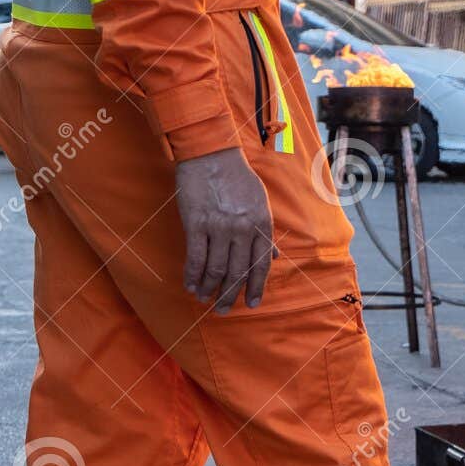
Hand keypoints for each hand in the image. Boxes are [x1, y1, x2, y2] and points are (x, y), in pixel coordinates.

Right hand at [174, 148, 276, 313]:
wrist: (212, 155)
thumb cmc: (238, 178)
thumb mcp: (262, 203)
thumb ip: (266, 232)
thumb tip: (273, 257)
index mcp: (262, 225)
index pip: (261, 265)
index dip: (256, 287)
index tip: (252, 304)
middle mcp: (243, 229)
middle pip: (238, 271)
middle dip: (231, 294)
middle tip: (223, 310)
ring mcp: (220, 227)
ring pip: (217, 268)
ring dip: (210, 288)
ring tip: (206, 300)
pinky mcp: (197, 223)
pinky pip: (196, 257)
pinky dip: (193, 275)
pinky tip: (191, 286)